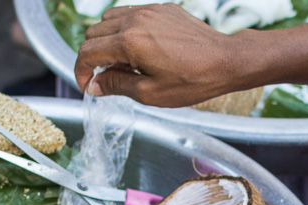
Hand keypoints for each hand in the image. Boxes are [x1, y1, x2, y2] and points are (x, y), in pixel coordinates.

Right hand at [74, 3, 243, 106]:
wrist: (226, 61)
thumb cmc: (192, 80)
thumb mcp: (150, 93)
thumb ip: (117, 86)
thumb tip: (95, 85)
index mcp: (129, 41)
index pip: (88, 52)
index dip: (81, 71)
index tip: (87, 85)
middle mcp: (135, 19)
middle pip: (93, 32)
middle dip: (93, 56)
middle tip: (108, 77)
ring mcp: (149, 10)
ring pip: (109, 19)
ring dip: (107, 40)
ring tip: (124, 62)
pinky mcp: (162, 8)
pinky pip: (131, 14)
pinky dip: (125, 30)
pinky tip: (141, 50)